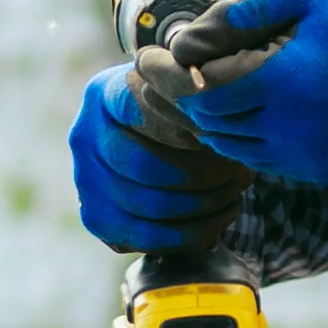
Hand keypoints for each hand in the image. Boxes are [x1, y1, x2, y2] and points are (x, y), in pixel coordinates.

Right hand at [68, 66, 238, 249]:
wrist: (144, 139)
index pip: (141, 111)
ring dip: (205, 205)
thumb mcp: (181, 90)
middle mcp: (85, 138)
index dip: (185, 127)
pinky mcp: (96, 218)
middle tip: (243, 172)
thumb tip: (215, 121)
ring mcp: (85, 181)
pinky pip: (147, 237)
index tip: (222, 135)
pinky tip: (219, 219)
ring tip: (237, 192)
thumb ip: (193, 98)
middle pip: (146, 167)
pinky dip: (191, 233)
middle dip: (205, 175)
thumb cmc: (175, 110)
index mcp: (104, 95)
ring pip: (150, 206)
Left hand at [178, 0, 327, 184]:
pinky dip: (242, 133)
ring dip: (210, 118)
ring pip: (231, 146)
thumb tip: (184, 41)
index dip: (167, 78)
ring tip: (197, 83)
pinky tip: (240, 103)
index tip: (146, 58)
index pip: (203, 95)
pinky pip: (260, 157)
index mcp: (287, 84)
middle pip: (211, 125)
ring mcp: (308, 156)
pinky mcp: (319, 167)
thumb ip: (240, 12)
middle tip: (162, 69)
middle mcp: (295, 130)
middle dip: (182, 98)